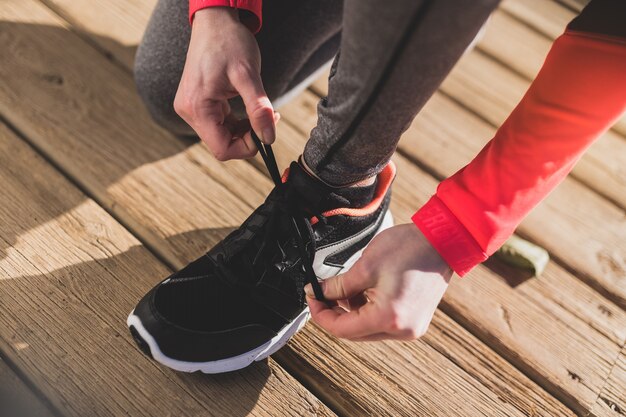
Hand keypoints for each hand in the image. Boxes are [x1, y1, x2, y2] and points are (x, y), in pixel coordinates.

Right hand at [174, 7, 276, 160]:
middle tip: (268, 118)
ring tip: (260, 110)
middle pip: (221, 144)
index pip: (222, 148)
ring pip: (221, 136)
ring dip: (243, 130)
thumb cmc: (229, 42)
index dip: (247, 147)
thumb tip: (269, 138)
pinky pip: (218, 125)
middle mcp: (188, 111)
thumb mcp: (248, 75)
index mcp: (197, 107)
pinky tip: (248, 108)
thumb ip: (258, 109)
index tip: (266, 130)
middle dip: (247, 137)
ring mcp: (191, 108)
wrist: (215, 21)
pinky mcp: (197, 104)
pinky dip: (236, 123)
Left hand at [305, 224, 452, 340]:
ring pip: (367, 328)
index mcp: (388, 318)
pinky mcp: (415, 319)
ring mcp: (411, 327)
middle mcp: (402, 330)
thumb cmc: (410, 249)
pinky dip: (368, 309)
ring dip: (352, 310)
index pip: (342, 329)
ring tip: (348, 286)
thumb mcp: (365, 266)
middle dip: (335, 313)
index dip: (321, 314)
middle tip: (323, 293)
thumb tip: (318, 292)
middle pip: (354, 333)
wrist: (443, 240)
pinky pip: (382, 322)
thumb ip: (337, 285)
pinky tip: (365, 289)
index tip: (312, 298)